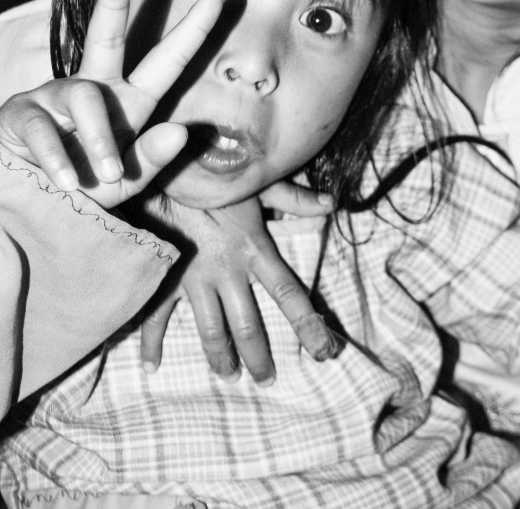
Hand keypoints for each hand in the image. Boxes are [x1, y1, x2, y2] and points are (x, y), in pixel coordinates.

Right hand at [0, 0, 221, 206]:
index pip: (169, 59)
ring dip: (99, 140)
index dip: (193, 29)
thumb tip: (179, 131)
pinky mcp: (22, 114)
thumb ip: (152, 161)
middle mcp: (96, 87)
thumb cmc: (87, 183)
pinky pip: (43, 128)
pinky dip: (59, 158)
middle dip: (113, 1)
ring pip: (85, 99)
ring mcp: (56, 96)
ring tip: (108, 175)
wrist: (33, 202)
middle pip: (107, 36)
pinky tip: (69, 180)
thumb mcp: (126, 182)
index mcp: (131, 100)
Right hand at [137, 191, 337, 379]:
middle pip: (249, 326)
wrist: (162, 175)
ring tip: (229, 376)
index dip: (308, 324)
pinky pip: (157, 319)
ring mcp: (195, 281)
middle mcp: (228, 273)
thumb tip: (330, 204)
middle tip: (267, 379)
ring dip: (221, 359)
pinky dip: (153, 344)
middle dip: (259, 357)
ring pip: (212, 332)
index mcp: (255, 251)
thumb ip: (294, 199)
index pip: (289, 294)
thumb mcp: (257, 185)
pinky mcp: (165, 280)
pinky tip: (153, 365)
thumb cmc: (213, 178)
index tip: (324, 351)